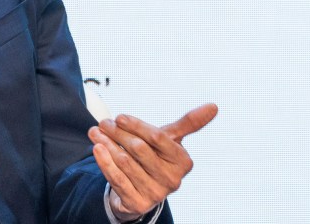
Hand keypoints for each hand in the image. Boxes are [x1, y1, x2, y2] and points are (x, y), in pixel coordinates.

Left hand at [88, 102, 217, 220]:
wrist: (142, 190)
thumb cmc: (156, 157)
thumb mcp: (170, 140)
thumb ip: (189, 123)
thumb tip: (214, 105)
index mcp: (183, 161)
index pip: (157, 138)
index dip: (136, 126)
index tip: (119, 116)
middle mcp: (173, 180)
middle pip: (138, 149)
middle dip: (118, 133)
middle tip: (103, 123)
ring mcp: (156, 193)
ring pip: (125, 162)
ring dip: (106, 144)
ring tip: (94, 132)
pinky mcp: (138, 203)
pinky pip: (117, 180)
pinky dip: (105, 163)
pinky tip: (96, 149)